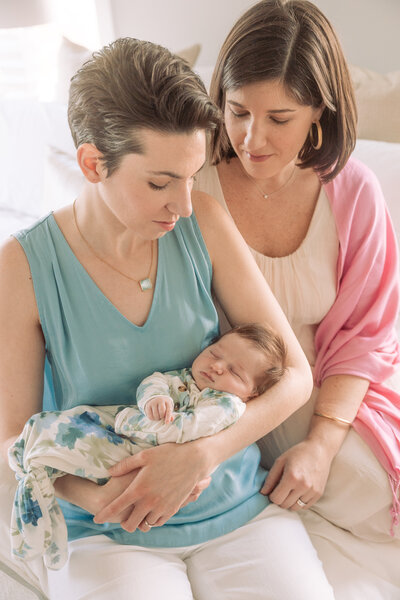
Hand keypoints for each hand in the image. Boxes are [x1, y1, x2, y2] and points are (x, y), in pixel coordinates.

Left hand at [93, 441, 211, 531]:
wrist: (194, 460)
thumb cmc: (168, 454)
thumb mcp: (144, 455)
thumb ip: (125, 465)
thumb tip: (110, 471)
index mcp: (139, 488)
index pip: (116, 507)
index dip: (104, 514)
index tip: (97, 519)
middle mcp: (149, 502)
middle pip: (130, 523)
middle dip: (123, 522)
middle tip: (121, 516)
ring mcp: (162, 507)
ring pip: (145, 524)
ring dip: (140, 520)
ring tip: (137, 513)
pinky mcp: (173, 508)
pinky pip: (158, 522)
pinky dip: (153, 519)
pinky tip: (151, 510)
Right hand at [145, 396, 173, 422]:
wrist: (156, 399)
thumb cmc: (164, 406)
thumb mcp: (168, 408)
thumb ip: (170, 414)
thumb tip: (171, 420)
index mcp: (167, 401)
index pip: (168, 410)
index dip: (168, 417)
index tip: (167, 423)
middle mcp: (160, 400)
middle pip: (161, 412)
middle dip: (162, 417)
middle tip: (161, 417)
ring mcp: (153, 402)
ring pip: (155, 414)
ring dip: (157, 418)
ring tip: (158, 417)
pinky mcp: (148, 405)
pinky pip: (150, 416)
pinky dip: (152, 419)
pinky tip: (154, 417)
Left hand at [260, 439, 332, 510]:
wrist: (319, 449)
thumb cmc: (297, 453)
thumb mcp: (280, 461)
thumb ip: (270, 478)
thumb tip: (263, 493)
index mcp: (291, 477)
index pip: (276, 498)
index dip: (272, 495)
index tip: (273, 490)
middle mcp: (303, 486)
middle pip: (285, 505)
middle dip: (280, 499)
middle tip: (281, 489)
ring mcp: (312, 491)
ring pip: (295, 507)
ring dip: (289, 502)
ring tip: (290, 490)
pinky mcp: (319, 493)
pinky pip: (305, 506)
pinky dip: (299, 502)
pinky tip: (298, 491)